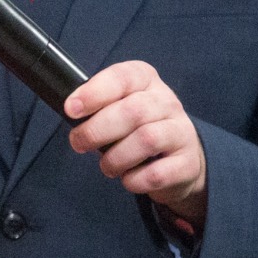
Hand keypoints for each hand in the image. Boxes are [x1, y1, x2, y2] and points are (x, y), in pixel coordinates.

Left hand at [64, 60, 207, 225]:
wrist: (180, 158)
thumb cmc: (138, 127)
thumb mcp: (120, 106)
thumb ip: (99, 105)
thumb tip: (70, 111)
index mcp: (146, 80)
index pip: (122, 77)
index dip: (94, 92)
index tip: (71, 108)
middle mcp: (167, 102)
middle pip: (133, 111)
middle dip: (97, 130)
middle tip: (79, 143)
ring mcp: (181, 132)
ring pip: (147, 139)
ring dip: (116, 158)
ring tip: (107, 166)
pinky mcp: (187, 163)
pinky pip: (158, 173)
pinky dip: (135, 179)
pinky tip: (128, 178)